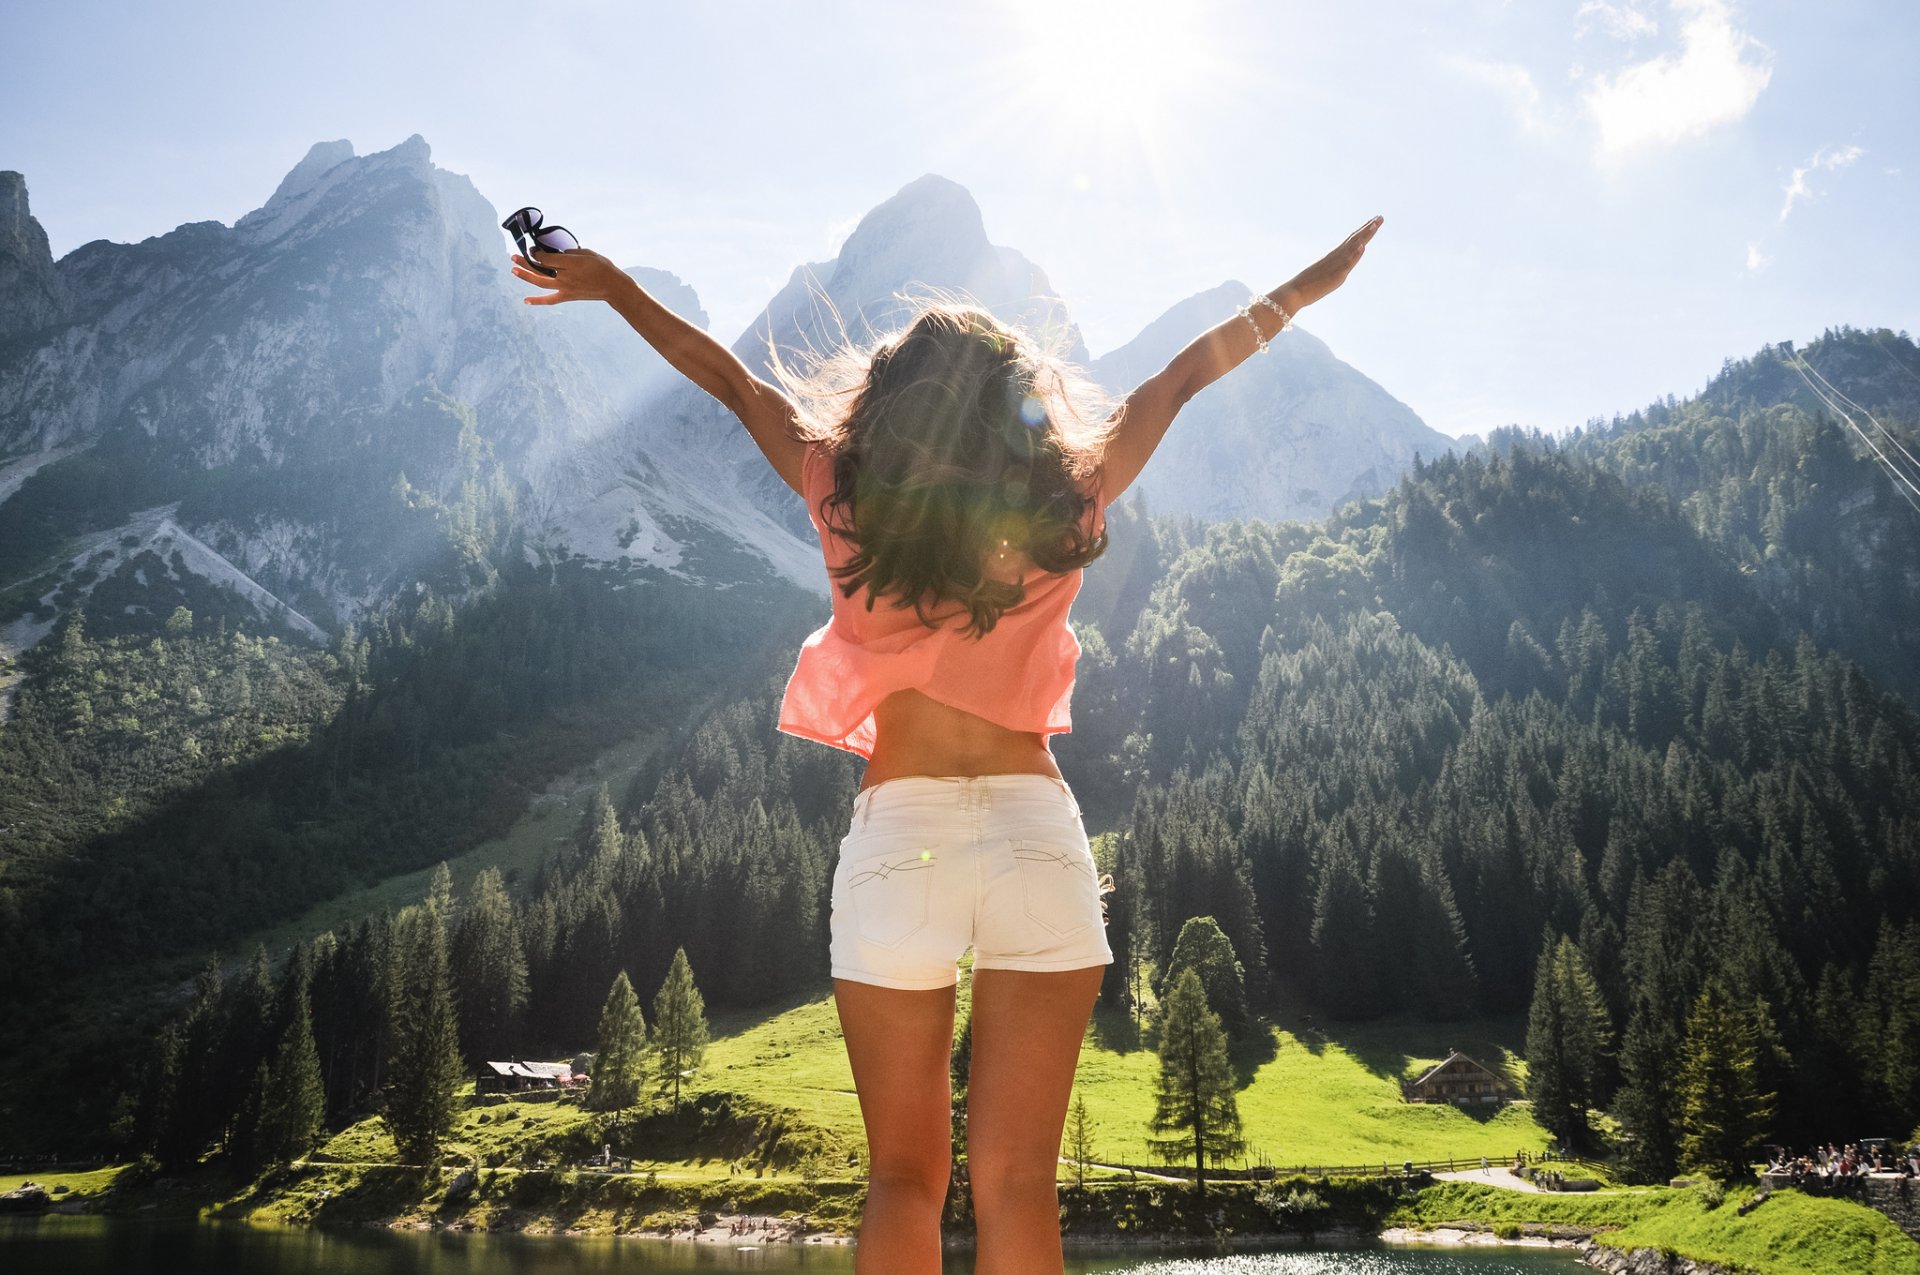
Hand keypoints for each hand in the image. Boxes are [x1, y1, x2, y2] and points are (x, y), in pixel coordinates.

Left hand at [508, 246, 629, 304]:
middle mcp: (565, 276)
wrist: (613, 286)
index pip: (546, 258)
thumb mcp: (588, 252)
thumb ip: (571, 252)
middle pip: (539, 269)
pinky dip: (537, 301)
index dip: (536, 253)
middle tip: (513, 257)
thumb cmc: (603, 266)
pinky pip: (549, 300)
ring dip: (525, 276)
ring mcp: (565, 287)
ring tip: (514, 270)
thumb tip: (559, 254)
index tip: (532, 249)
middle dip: (524, 262)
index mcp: (570, 263)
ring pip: (540, 282)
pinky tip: (525, 300)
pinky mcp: (567, 296)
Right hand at [1279, 215, 1383, 311]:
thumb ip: (1331, 271)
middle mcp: (1335, 258)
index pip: (1351, 241)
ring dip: (1365, 236)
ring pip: (1353, 248)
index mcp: (1333, 257)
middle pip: (1355, 240)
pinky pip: (1347, 264)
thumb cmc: (1305, 285)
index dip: (1363, 231)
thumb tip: (1337, 272)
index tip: (1373, 221)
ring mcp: (1336, 266)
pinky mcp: (1335, 276)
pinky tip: (1362, 246)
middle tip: (1380, 217)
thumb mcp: (1323, 275)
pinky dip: (1355, 255)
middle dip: (1368, 228)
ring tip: (1375, 224)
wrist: (1294, 292)